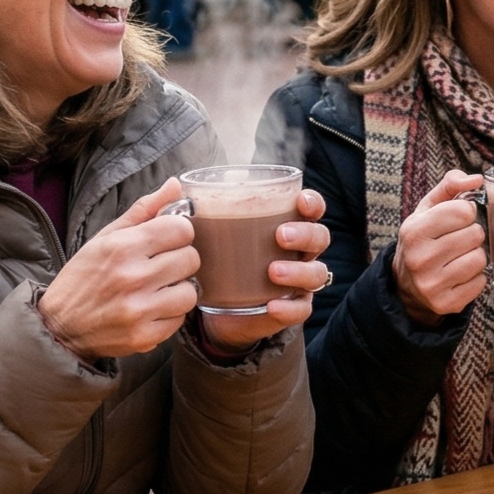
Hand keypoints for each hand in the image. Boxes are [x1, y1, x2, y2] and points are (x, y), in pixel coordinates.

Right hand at [40, 180, 200, 360]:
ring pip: (190, 291)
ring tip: (158, 289)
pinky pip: (180, 319)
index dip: (178, 233)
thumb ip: (143, 210)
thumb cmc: (83, 277)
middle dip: (179, 260)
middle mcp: (133, 277)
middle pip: (191, 259)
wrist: (59, 326)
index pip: (182, 229)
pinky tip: (151, 309)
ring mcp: (139, 309)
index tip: (168, 240)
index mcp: (123, 247)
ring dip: (178, 290)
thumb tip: (175, 185)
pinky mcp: (144, 336)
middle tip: (161, 266)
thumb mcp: (106, 237)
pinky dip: (170, 315)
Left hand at [200, 187, 333, 351]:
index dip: (312, 203)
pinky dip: (290, 307)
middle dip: (305, 234)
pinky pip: (301, 308)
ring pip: (317, 273)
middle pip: (319, 237)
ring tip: (273, 271)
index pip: (311, 208)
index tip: (299, 202)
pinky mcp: (291, 308)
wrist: (217, 308)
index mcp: (286, 224)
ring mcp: (299, 281)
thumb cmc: (217, 260)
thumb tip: (174, 184)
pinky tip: (272, 305)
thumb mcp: (204, 235)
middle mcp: (299, 252)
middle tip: (281, 236)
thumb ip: (189, 210)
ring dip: (299, 270)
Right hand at [390, 170, 487, 325]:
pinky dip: (475, 278)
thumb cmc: (423, 239)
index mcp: (414, 230)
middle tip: (457, 240)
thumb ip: (450, 186)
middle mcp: (420, 258)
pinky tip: (458, 275)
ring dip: (474, 256)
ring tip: (458, 257)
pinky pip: (481, 283)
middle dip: (471, 234)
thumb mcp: (427, 209)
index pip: (464, 211)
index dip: (465, 212)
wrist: (406, 284)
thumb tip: (477, 179)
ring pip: (480, 259)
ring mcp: (432, 284)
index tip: (456, 219)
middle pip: (476, 234)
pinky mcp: (446, 304)